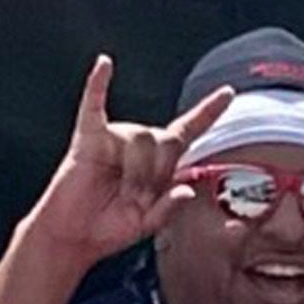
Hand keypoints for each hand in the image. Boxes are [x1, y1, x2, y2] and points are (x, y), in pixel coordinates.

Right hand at [31, 57, 235, 270]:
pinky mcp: (89, 137)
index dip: (208, 112)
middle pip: (166, 140)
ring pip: (141, 138)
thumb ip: (169, 208)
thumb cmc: (108, 228)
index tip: (228, 94)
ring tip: (122, 191)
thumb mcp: (148, 224)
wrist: (75, 236)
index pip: (187, 130)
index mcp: (157, 162)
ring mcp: (114, 138)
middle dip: (157, 174)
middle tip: (138, 198)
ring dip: (135, 171)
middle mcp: (138, 143)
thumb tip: (186, 190)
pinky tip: (105, 66)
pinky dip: (98, 84)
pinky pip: (94, 105)